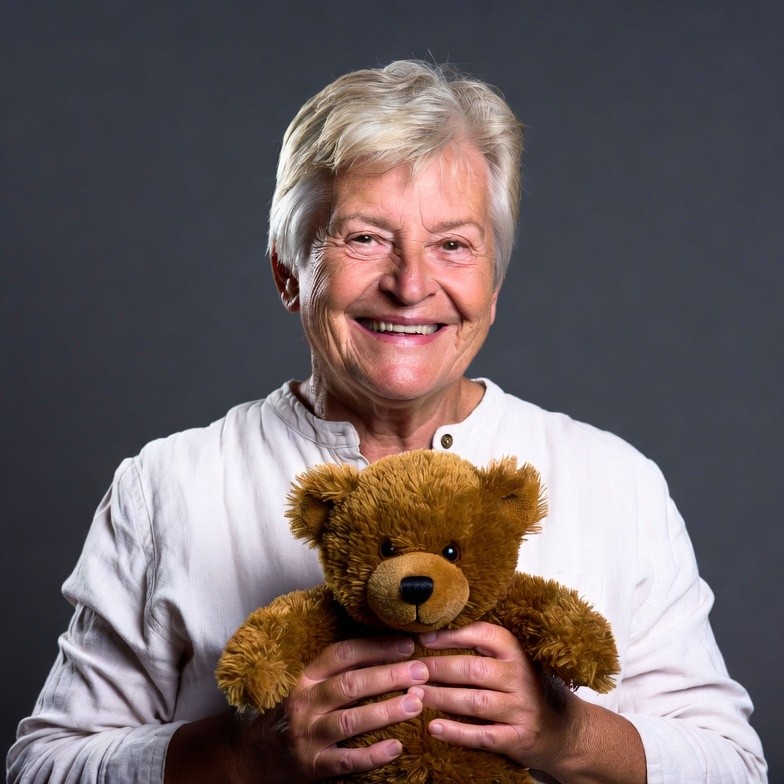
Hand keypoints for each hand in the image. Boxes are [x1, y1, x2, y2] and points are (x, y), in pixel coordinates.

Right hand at [283, 635, 428, 779]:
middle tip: (421, 671)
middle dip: (388, 676)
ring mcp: (308, 735)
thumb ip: (343, 670)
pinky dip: (372, 755)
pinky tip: (396, 747)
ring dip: (385, 711)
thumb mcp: (313, 686)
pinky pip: (346, 760)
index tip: (407, 645)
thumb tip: (392, 650)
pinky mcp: (313, 766)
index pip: (342, 654)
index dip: (376, 647)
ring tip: (415, 704)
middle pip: (350, 685)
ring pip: (349, 721)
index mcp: (308, 677)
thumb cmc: (301, 712)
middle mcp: (305, 703)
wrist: (260, 755)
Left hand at [418, 621, 577, 771]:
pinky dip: (457, 732)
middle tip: (411, 670)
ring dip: (441, 698)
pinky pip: (483, 735)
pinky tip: (434, 728)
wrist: (565, 731)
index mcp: (517, 653)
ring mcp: (521, 710)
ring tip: (415, 696)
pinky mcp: (519, 739)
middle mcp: (521, 678)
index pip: (483, 634)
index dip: (452, 635)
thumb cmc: (528, 689)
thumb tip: (435, 634)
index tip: (424, 638)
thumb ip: (484, 650)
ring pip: (475, 702)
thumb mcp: (513, 662)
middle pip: (473, 669)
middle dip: (438, 669)